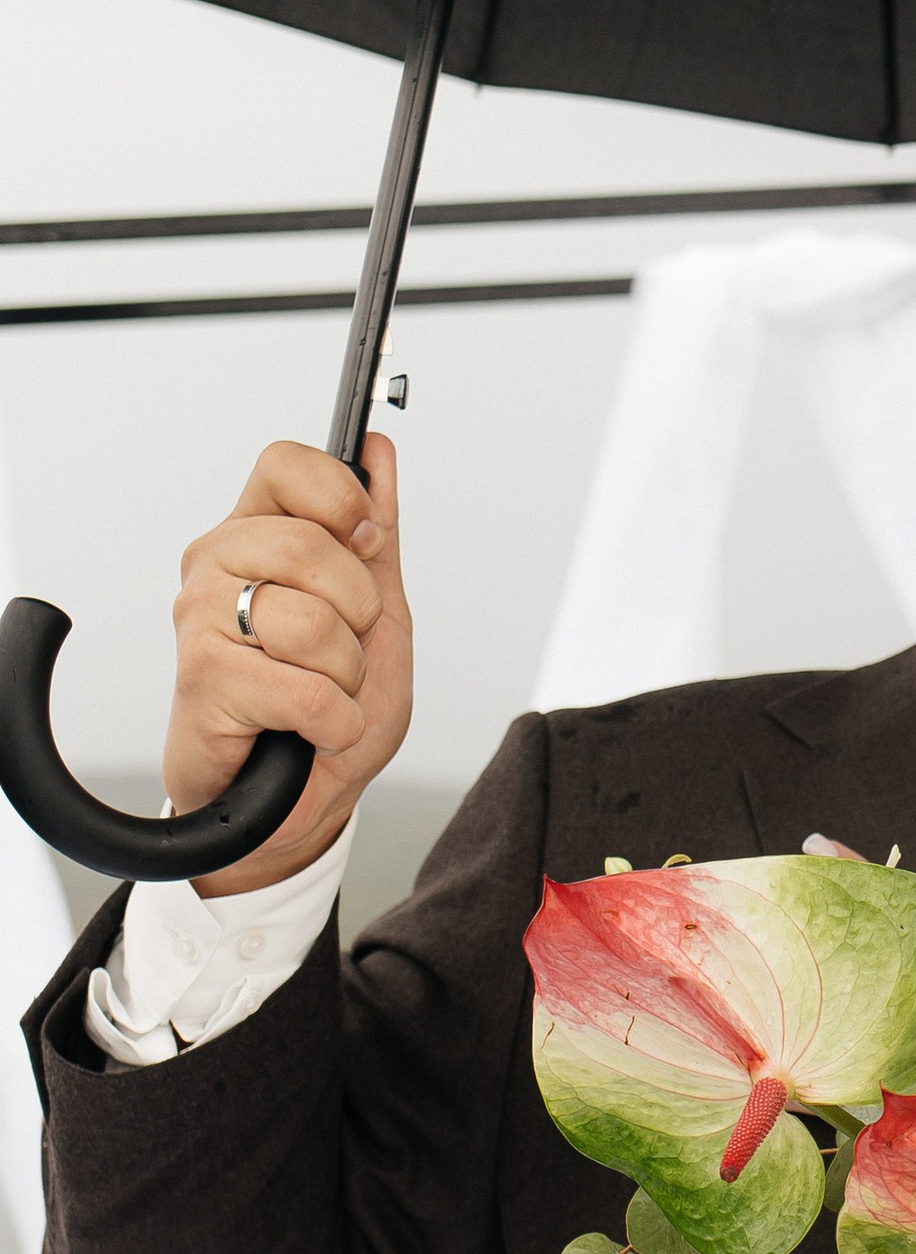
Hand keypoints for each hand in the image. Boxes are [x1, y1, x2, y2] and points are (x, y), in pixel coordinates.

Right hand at [166, 435, 411, 893]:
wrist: (291, 802)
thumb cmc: (323, 708)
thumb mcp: (376, 612)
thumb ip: (376, 531)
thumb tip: (376, 451)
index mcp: (255, 535)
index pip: (285, 463)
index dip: (339, 499)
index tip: (363, 542)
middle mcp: (216, 566)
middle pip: (313, 544)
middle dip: (358, 612)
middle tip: (339, 650)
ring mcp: (201, 620)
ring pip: (314, 622)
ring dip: (345, 675)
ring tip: (319, 692)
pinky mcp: (202, 680)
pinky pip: (308, 691)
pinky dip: (334, 721)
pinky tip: (312, 730)